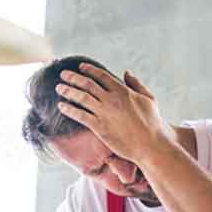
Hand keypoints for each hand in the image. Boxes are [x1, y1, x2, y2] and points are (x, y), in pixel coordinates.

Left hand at [55, 63, 174, 165]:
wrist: (150, 145)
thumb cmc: (152, 123)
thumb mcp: (149, 99)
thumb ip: (136, 84)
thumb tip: (126, 72)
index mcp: (123, 91)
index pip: (101, 76)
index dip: (89, 70)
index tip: (80, 67)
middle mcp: (111, 99)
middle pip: (87, 84)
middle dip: (73, 77)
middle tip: (63, 74)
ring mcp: (104, 113)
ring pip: (81, 97)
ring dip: (68, 91)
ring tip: (59, 88)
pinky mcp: (99, 127)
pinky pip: (80, 115)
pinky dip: (69, 109)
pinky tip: (61, 106)